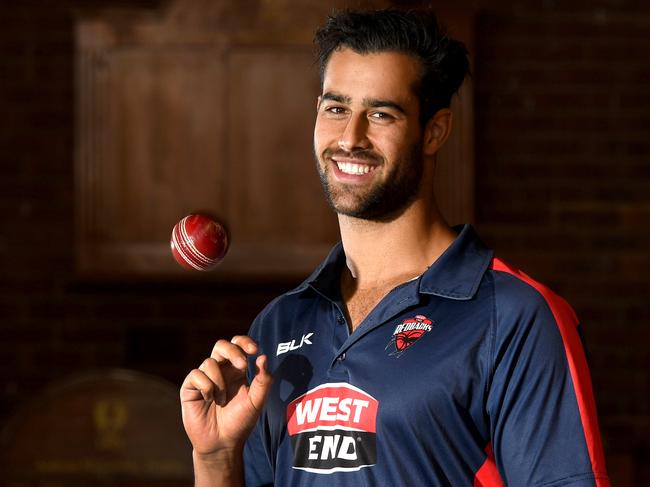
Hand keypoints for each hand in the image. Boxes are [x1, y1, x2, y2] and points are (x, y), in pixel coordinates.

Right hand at [180, 336, 272, 457]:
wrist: (222, 443)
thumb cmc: (240, 422)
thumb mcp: (256, 402)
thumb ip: (263, 380)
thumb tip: (263, 357)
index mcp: (236, 370)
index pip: (238, 345)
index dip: (245, 342)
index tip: (255, 350)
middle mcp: (220, 371)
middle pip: (221, 345)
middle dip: (232, 351)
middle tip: (243, 365)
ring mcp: (204, 378)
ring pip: (210, 362)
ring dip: (220, 381)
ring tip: (222, 400)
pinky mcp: (190, 387)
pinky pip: (196, 375)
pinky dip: (206, 387)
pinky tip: (208, 400)